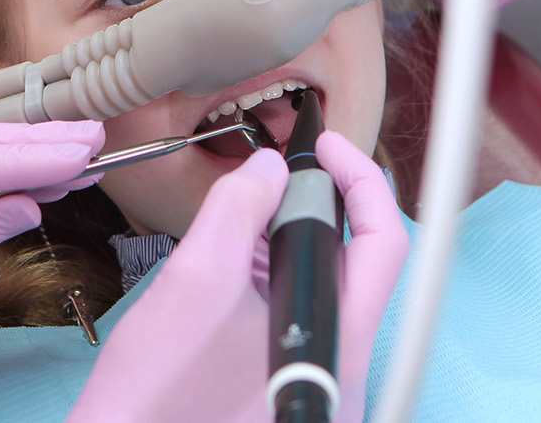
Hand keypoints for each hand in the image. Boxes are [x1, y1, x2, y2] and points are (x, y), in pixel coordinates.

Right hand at [69, 132, 409, 422]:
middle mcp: (345, 370)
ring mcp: (324, 386)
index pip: (384, 239)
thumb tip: (269, 169)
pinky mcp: (296, 392)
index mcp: (338, 339)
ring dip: (288, 251)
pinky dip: (275, 288)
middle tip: (268, 185)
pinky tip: (234, 284)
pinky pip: (303, 322)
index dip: (358, 178)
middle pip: (357, 264)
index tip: (322, 148)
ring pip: (326, 292)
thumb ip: (239, 205)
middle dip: (313, 213)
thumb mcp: (197, 276)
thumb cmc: (156, 390)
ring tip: (240, 237)